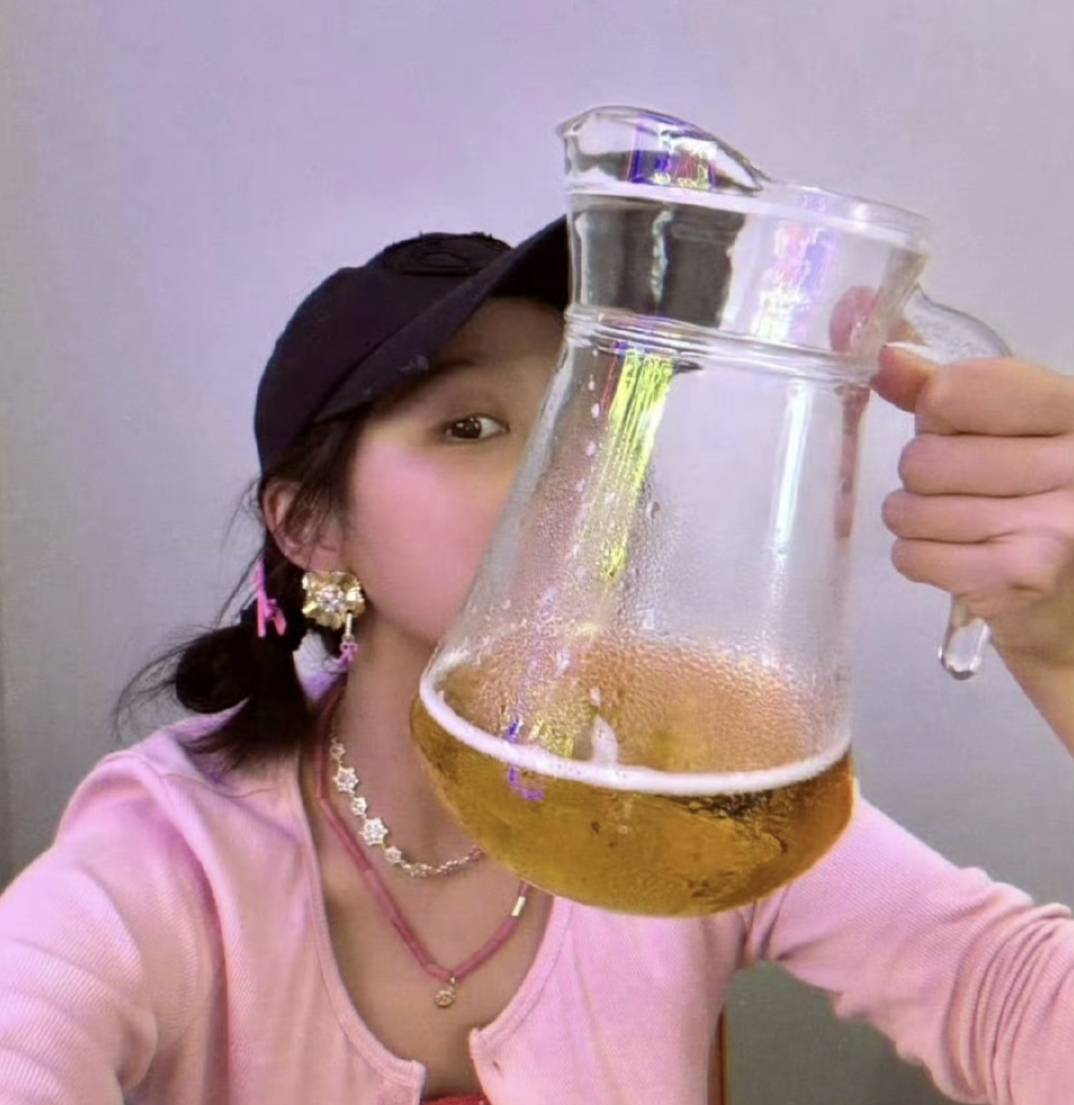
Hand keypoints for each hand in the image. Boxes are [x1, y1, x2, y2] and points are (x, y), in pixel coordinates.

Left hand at [872, 347, 1073, 671]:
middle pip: (922, 458)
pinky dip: (919, 558)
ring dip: (916, 520)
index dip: (933, 413)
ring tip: (960, 526)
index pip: (955, 392)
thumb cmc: (1033, 496)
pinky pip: (912, 555)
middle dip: (922, 477)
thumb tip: (883, 356)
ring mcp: (1051, 524)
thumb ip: (946, 387)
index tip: (957, 429)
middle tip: (962, 489)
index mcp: (1073, 409)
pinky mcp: (1019, 578)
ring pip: (909, 510)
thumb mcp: (1009, 427)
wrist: (1072, 593)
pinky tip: (959, 557)